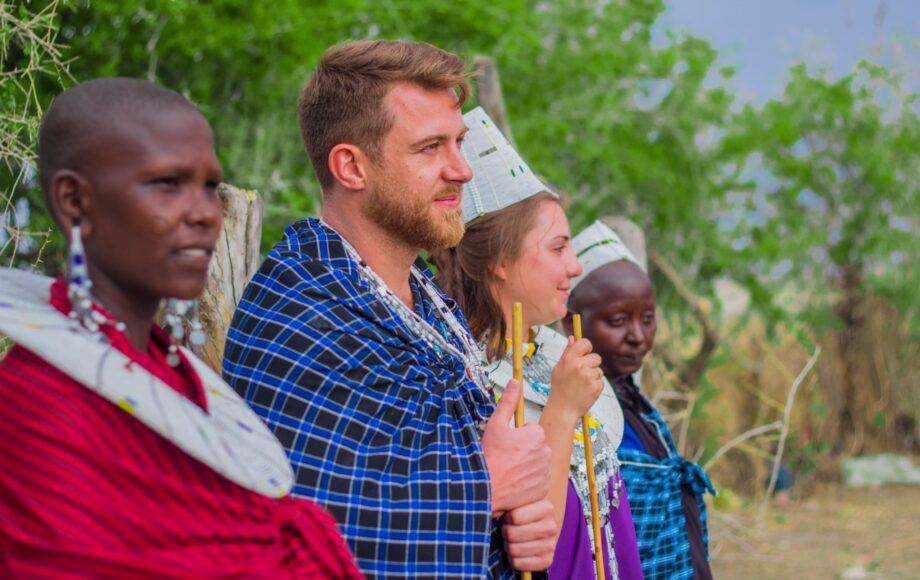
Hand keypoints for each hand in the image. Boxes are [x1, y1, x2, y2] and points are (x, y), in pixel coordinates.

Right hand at [481, 379, 551, 516]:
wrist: (486, 488)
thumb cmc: (490, 457)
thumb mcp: (496, 424)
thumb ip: (508, 402)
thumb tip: (515, 383)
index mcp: (536, 434)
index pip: (529, 430)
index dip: (516, 436)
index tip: (506, 444)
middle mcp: (546, 452)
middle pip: (535, 447)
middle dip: (523, 450)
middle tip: (506, 458)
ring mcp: (545, 472)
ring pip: (536, 464)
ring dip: (526, 466)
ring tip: (509, 470)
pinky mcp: (543, 488)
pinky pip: (537, 481)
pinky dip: (529, 482)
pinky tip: (514, 482)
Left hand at [502, 499, 556, 570]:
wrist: (534, 530)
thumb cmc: (520, 513)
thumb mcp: (517, 502)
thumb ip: (508, 501)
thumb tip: (493, 504)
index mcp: (546, 508)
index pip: (514, 517)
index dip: (506, 517)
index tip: (509, 516)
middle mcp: (551, 527)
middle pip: (511, 534)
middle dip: (505, 532)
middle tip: (508, 529)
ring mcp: (550, 545)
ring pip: (513, 549)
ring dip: (508, 545)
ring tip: (512, 539)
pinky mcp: (546, 561)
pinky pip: (517, 563)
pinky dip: (512, 559)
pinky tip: (517, 551)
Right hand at [546, 337, 603, 423]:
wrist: (562, 410)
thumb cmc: (560, 388)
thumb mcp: (559, 368)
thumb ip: (567, 352)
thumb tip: (573, 337)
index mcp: (569, 359)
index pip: (585, 343)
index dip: (587, 349)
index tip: (584, 354)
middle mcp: (579, 366)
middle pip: (596, 357)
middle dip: (591, 365)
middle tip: (581, 375)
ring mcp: (588, 376)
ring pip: (599, 370)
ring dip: (593, 376)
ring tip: (582, 385)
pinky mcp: (596, 386)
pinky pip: (601, 381)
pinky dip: (595, 386)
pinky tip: (585, 391)